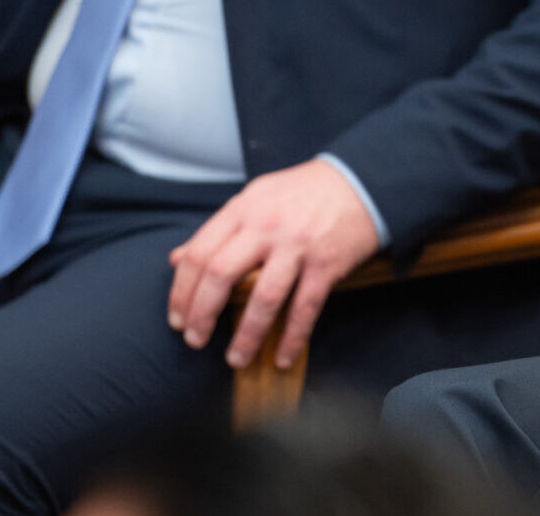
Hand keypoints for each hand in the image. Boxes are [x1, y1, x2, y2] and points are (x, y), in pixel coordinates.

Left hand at [166, 158, 381, 369]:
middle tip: (195, 340)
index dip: (182, 291)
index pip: (199, 252)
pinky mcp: (327, 263)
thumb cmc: (304, 192)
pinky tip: (282, 357)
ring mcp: (298, 245)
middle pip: (221, 274)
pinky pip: (305, 307)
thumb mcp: (256, 198)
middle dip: (202, 314)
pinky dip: (293, 337)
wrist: (362, 180)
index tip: (177, 318)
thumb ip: (219, 230)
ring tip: (235, 358)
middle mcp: (267, 225)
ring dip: (246, 334)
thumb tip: (178, 259)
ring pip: (263, 297)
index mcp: (244, 208)